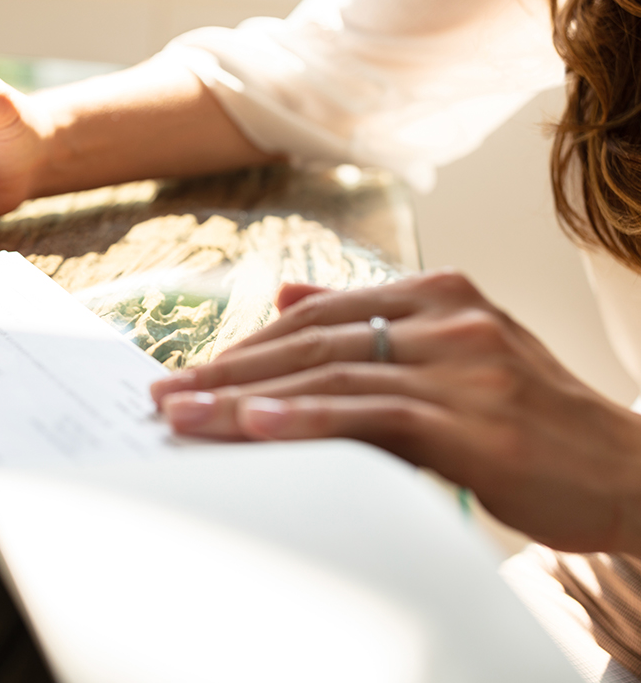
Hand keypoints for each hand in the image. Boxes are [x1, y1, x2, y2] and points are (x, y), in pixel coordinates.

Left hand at [151, 270, 640, 553]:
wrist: (627, 468)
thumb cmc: (529, 417)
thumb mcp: (452, 351)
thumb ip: (371, 320)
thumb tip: (285, 296)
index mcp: (438, 292)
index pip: (318, 314)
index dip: (248, 344)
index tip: (192, 371)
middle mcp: (447, 315)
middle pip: (311, 339)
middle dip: (229, 369)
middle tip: (167, 394)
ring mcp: (463, 362)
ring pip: (330, 373)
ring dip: (246, 396)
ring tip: (184, 415)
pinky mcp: (474, 418)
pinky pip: (372, 413)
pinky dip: (308, 418)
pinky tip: (255, 424)